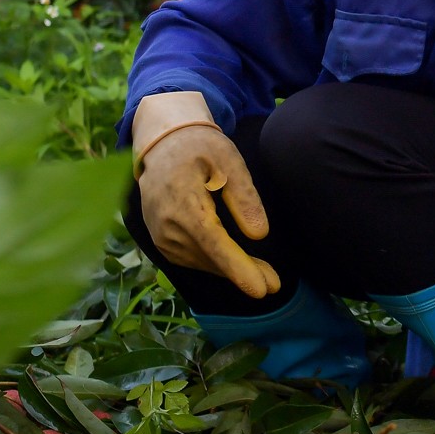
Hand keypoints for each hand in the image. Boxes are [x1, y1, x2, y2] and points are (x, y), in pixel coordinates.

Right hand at [133, 92, 281, 300]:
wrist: (161, 144)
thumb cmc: (200, 147)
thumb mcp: (228, 160)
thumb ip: (244, 196)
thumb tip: (259, 234)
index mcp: (182, 201)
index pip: (213, 242)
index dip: (237, 268)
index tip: (260, 289)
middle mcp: (165, 224)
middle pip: (210, 258)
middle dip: (242, 273)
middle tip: (274, 285)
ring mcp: (159, 235)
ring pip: (202, 262)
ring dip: (231, 271)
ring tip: (265, 276)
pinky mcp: (161, 240)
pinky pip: (192, 258)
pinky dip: (216, 264)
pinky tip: (238, 266)